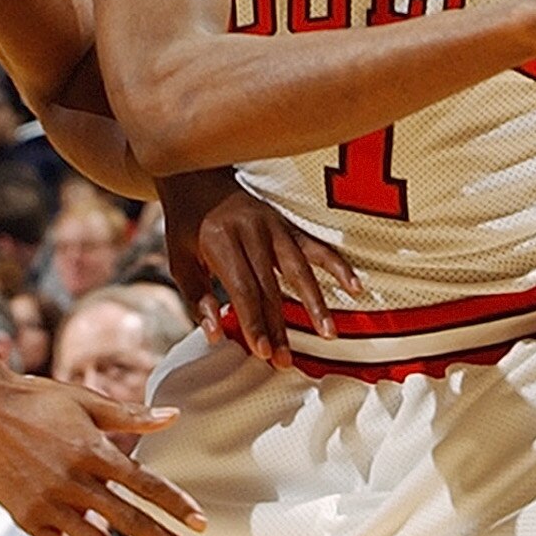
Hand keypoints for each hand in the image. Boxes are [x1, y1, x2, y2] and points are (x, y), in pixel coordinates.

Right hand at [0, 376, 203, 535]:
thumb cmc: (35, 400)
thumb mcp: (84, 401)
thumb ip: (130, 414)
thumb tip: (172, 416)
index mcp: (91, 449)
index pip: (144, 483)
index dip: (174, 504)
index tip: (200, 523)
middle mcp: (73, 480)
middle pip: (128, 520)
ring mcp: (49, 503)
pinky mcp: (28, 519)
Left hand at [161, 173, 356, 367]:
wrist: (198, 175)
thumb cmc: (186, 226)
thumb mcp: (179, 260)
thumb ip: (197, 298)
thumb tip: (215, 335)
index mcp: (222, 241)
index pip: (244, 289)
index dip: (255, 322)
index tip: (263, 351)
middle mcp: (252, 232)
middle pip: (271, 287)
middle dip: (280, 326)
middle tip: (287, 361)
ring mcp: (274, 226)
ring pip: (300, 269)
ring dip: (315, 303)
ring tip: (329, 334)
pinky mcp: (288, 224)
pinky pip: (316, 247)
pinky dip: (337, 266)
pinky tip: (355, 286)